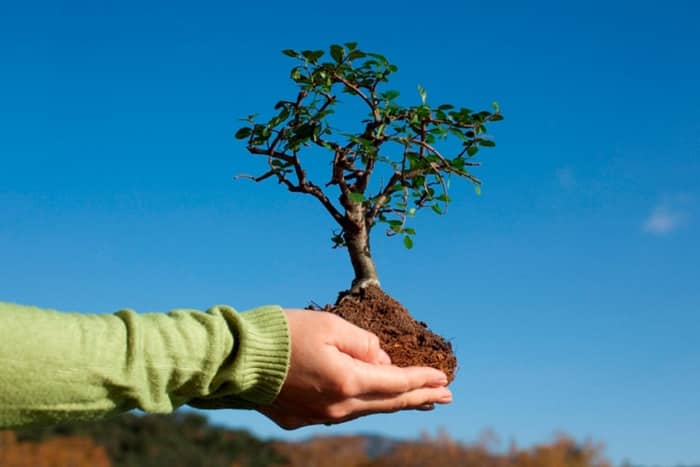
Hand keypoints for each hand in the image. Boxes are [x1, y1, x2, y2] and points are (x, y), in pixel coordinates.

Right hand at [257, 310, 451, 428]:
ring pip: (365, 410)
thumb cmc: (282, 333)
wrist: (235, 357)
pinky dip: (361, 404)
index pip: (396, 384)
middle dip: (419, 398)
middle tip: (446, 397)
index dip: (423, 379)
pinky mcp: (299, 418)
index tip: (445, 378)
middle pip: (387, 403)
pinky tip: (368, 400)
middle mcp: (336, 406)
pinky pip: (339, 411)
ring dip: (393, 403)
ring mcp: (317, 416)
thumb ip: (363, 344)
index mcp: (347, 381)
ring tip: (417, 400)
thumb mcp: (330, 325)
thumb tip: (382, 361)